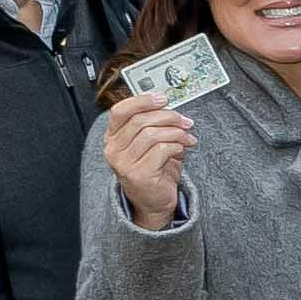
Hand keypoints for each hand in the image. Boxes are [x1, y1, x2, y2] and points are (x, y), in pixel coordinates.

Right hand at [98, 88, 197, 230]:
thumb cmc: (154, 169)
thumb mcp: (150, 143)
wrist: (154, 202)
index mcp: (113, 137)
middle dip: (168, 117)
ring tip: (187, 138)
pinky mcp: (138, 174)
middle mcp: (113, 149)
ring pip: (152, 134)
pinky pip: (161, 150)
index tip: (163, 98)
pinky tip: (181, 150)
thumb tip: (170, 106)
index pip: (120, 111)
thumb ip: (154, 124)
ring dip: (176, 133)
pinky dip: (176, 146)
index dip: (142, 100)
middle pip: (140, 120)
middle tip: (185, 121)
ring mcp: (123, 163)